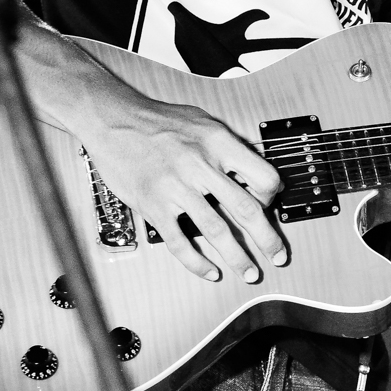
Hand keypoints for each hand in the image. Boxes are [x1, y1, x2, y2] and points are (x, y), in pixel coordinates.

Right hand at [78, 92, 286, 282]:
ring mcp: (175, 187)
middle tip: (278, 257)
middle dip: (267, 240)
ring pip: (217, 231)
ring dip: (238, 258)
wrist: (112, 118)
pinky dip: (198, 262)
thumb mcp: (203, 121)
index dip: (272, 197)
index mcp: (218, 142)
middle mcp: (200, 165)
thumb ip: (230, 146)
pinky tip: (210, 271)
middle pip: (246, 210)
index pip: (263, 177)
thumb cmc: (158, 120)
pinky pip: (180, 242)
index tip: (271, 207)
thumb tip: (256, 172)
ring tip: (250, 273)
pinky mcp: (153, 205)